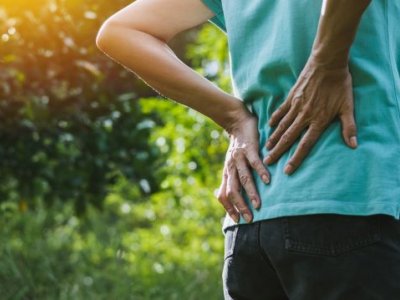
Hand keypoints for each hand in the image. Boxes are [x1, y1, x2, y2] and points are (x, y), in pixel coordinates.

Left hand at [217, 110, 269, 222]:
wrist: (237, 122)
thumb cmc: (237, 147)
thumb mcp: (231, 165)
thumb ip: (230, 180)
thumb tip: (227, 199)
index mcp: (227, 173)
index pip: (223, 194)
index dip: (228, 208)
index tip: (237, 220)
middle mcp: (231, 167)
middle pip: (232, 190)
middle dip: (240, 206)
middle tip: (249, 219)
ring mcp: (239, 158)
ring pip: (243, 178)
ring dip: (250, 193)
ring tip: (258, 205)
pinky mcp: (248, 148)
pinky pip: (254, 162)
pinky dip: (261, 172)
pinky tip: (268, 181)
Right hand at [264, 55, 357, 173]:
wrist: (327, 63)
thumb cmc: (340, 85)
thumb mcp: (348, 106)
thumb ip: (349, 127)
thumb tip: (353, 145)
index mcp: (318, 120)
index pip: (305, 144)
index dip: (296, 158)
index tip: (287, 170)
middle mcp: (304, 116)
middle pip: (288, 138)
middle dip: (278, 152)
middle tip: (268, 162)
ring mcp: (296, 106)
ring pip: (282, 126)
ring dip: (274, 138)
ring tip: (266, 148)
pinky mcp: (291, 97)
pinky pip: (281, 111)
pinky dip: (274, 119)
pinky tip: (269, 126)